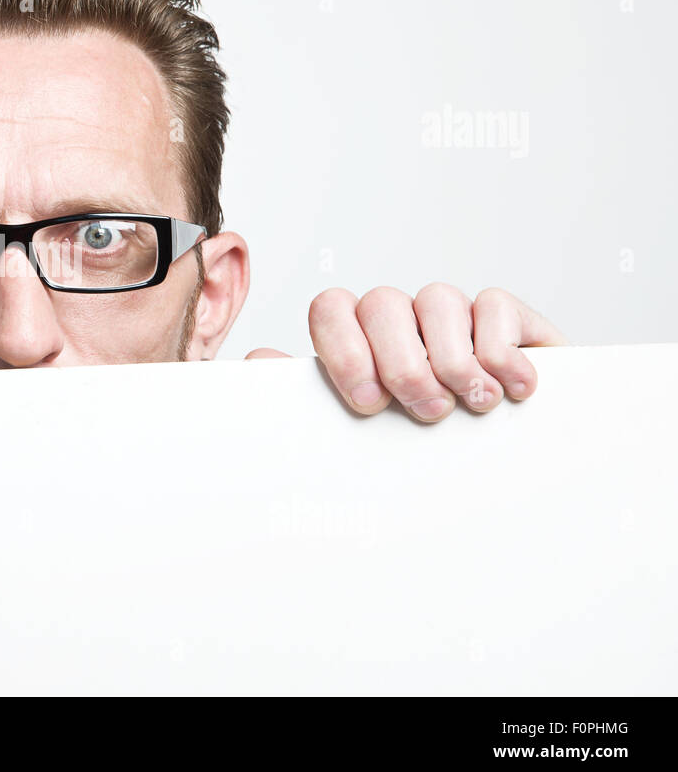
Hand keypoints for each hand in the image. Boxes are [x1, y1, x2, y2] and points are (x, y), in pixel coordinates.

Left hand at [246, 284, 568, 421]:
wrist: (505, 473)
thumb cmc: (418, 450)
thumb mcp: (356, 432)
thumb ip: (308, 397)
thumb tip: (260, 360)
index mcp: (356, 339)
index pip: (331, 309)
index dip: (344, 349)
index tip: (368, 403)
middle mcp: (400, 320)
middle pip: (382, 303)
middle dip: (401, 362)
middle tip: (425, 410)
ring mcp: (452, 316)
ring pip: (437, 299)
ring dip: (451, 358)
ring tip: (469, 403)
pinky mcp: (508, 319)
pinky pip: (493, 305)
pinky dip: (500, 352)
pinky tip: (512, 390)